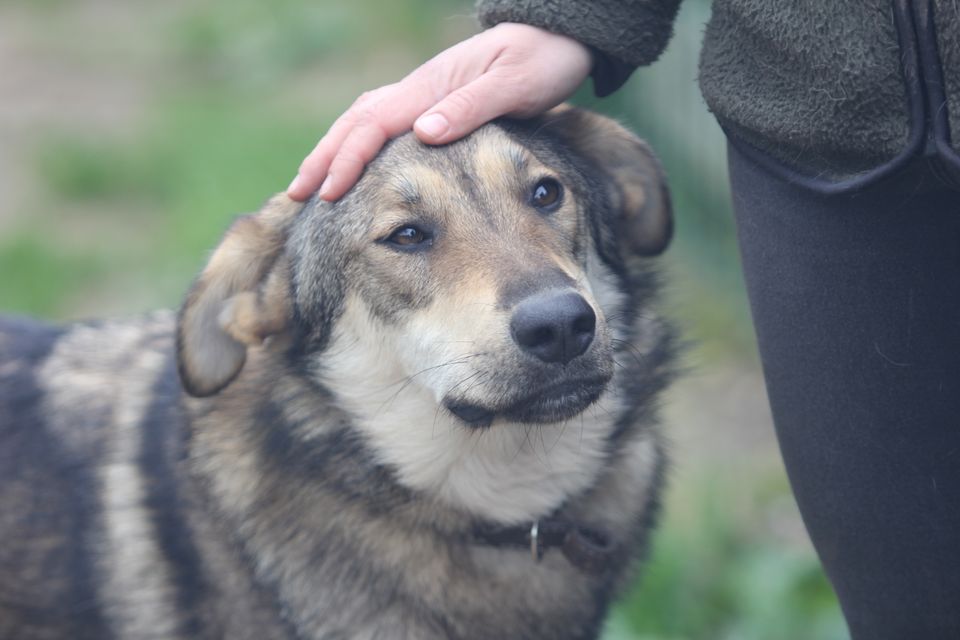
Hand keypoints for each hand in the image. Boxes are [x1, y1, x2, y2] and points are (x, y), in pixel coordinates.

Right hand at [287, 23, 591, 201]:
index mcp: (433, 86)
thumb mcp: (514, 84)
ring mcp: (424, 93)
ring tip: (312, 181)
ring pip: (364, 119)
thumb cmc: (542, 61)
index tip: (327, 192)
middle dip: (324, 157)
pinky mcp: (433, 101)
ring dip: (335, 148)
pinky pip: (383, 122)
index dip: (348, 158)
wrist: (557, 34)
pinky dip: (358, 141)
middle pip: (357, 120)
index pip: (376, 124)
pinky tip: (352, 159)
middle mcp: (420, 87)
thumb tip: (423, 133)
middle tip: (297, 193)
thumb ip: (470, 107)